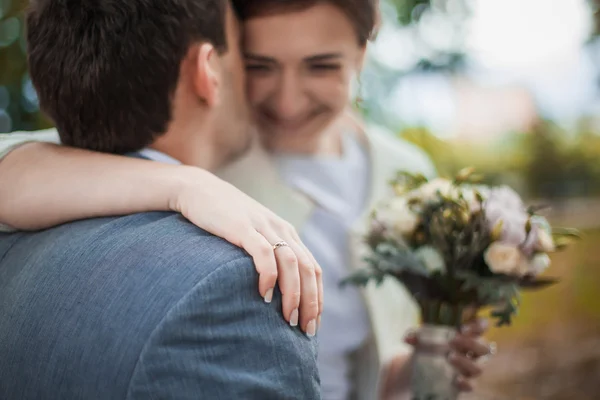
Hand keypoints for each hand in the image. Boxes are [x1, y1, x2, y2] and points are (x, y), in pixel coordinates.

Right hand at [171, 167, 322, 335]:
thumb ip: (267, 254)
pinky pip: (263, 252)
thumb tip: (274, 291)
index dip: (317, 297)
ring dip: (293, 293)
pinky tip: (264, 294)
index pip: (313, 268)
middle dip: (310, 302)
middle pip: (307, 269)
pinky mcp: (242, 226)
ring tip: (288, 318)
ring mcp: (262, 226)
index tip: (313, 323)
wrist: (198, 189)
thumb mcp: (253, 235)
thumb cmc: (224, 218)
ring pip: (291, 263)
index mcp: (286, 233)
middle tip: (305, 329)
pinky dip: (268, 275)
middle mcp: (280, 229)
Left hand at [405, 318, 493, 391]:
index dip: (478, 326)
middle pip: (484, 348)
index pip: (481, 328)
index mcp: (467, 336)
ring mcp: (470, 369)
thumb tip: (407, 338)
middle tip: (453, 340)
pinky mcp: (465, 384)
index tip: (463, 327)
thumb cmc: (428, 347)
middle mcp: (473, 353)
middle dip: (471, 343)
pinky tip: (457, 380)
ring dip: (466, 362)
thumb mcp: (422, 339)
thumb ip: (416, 336)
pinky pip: (472, 385)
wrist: (421, 369)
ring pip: (478, 368)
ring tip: (450, 357)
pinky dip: (466, 383)